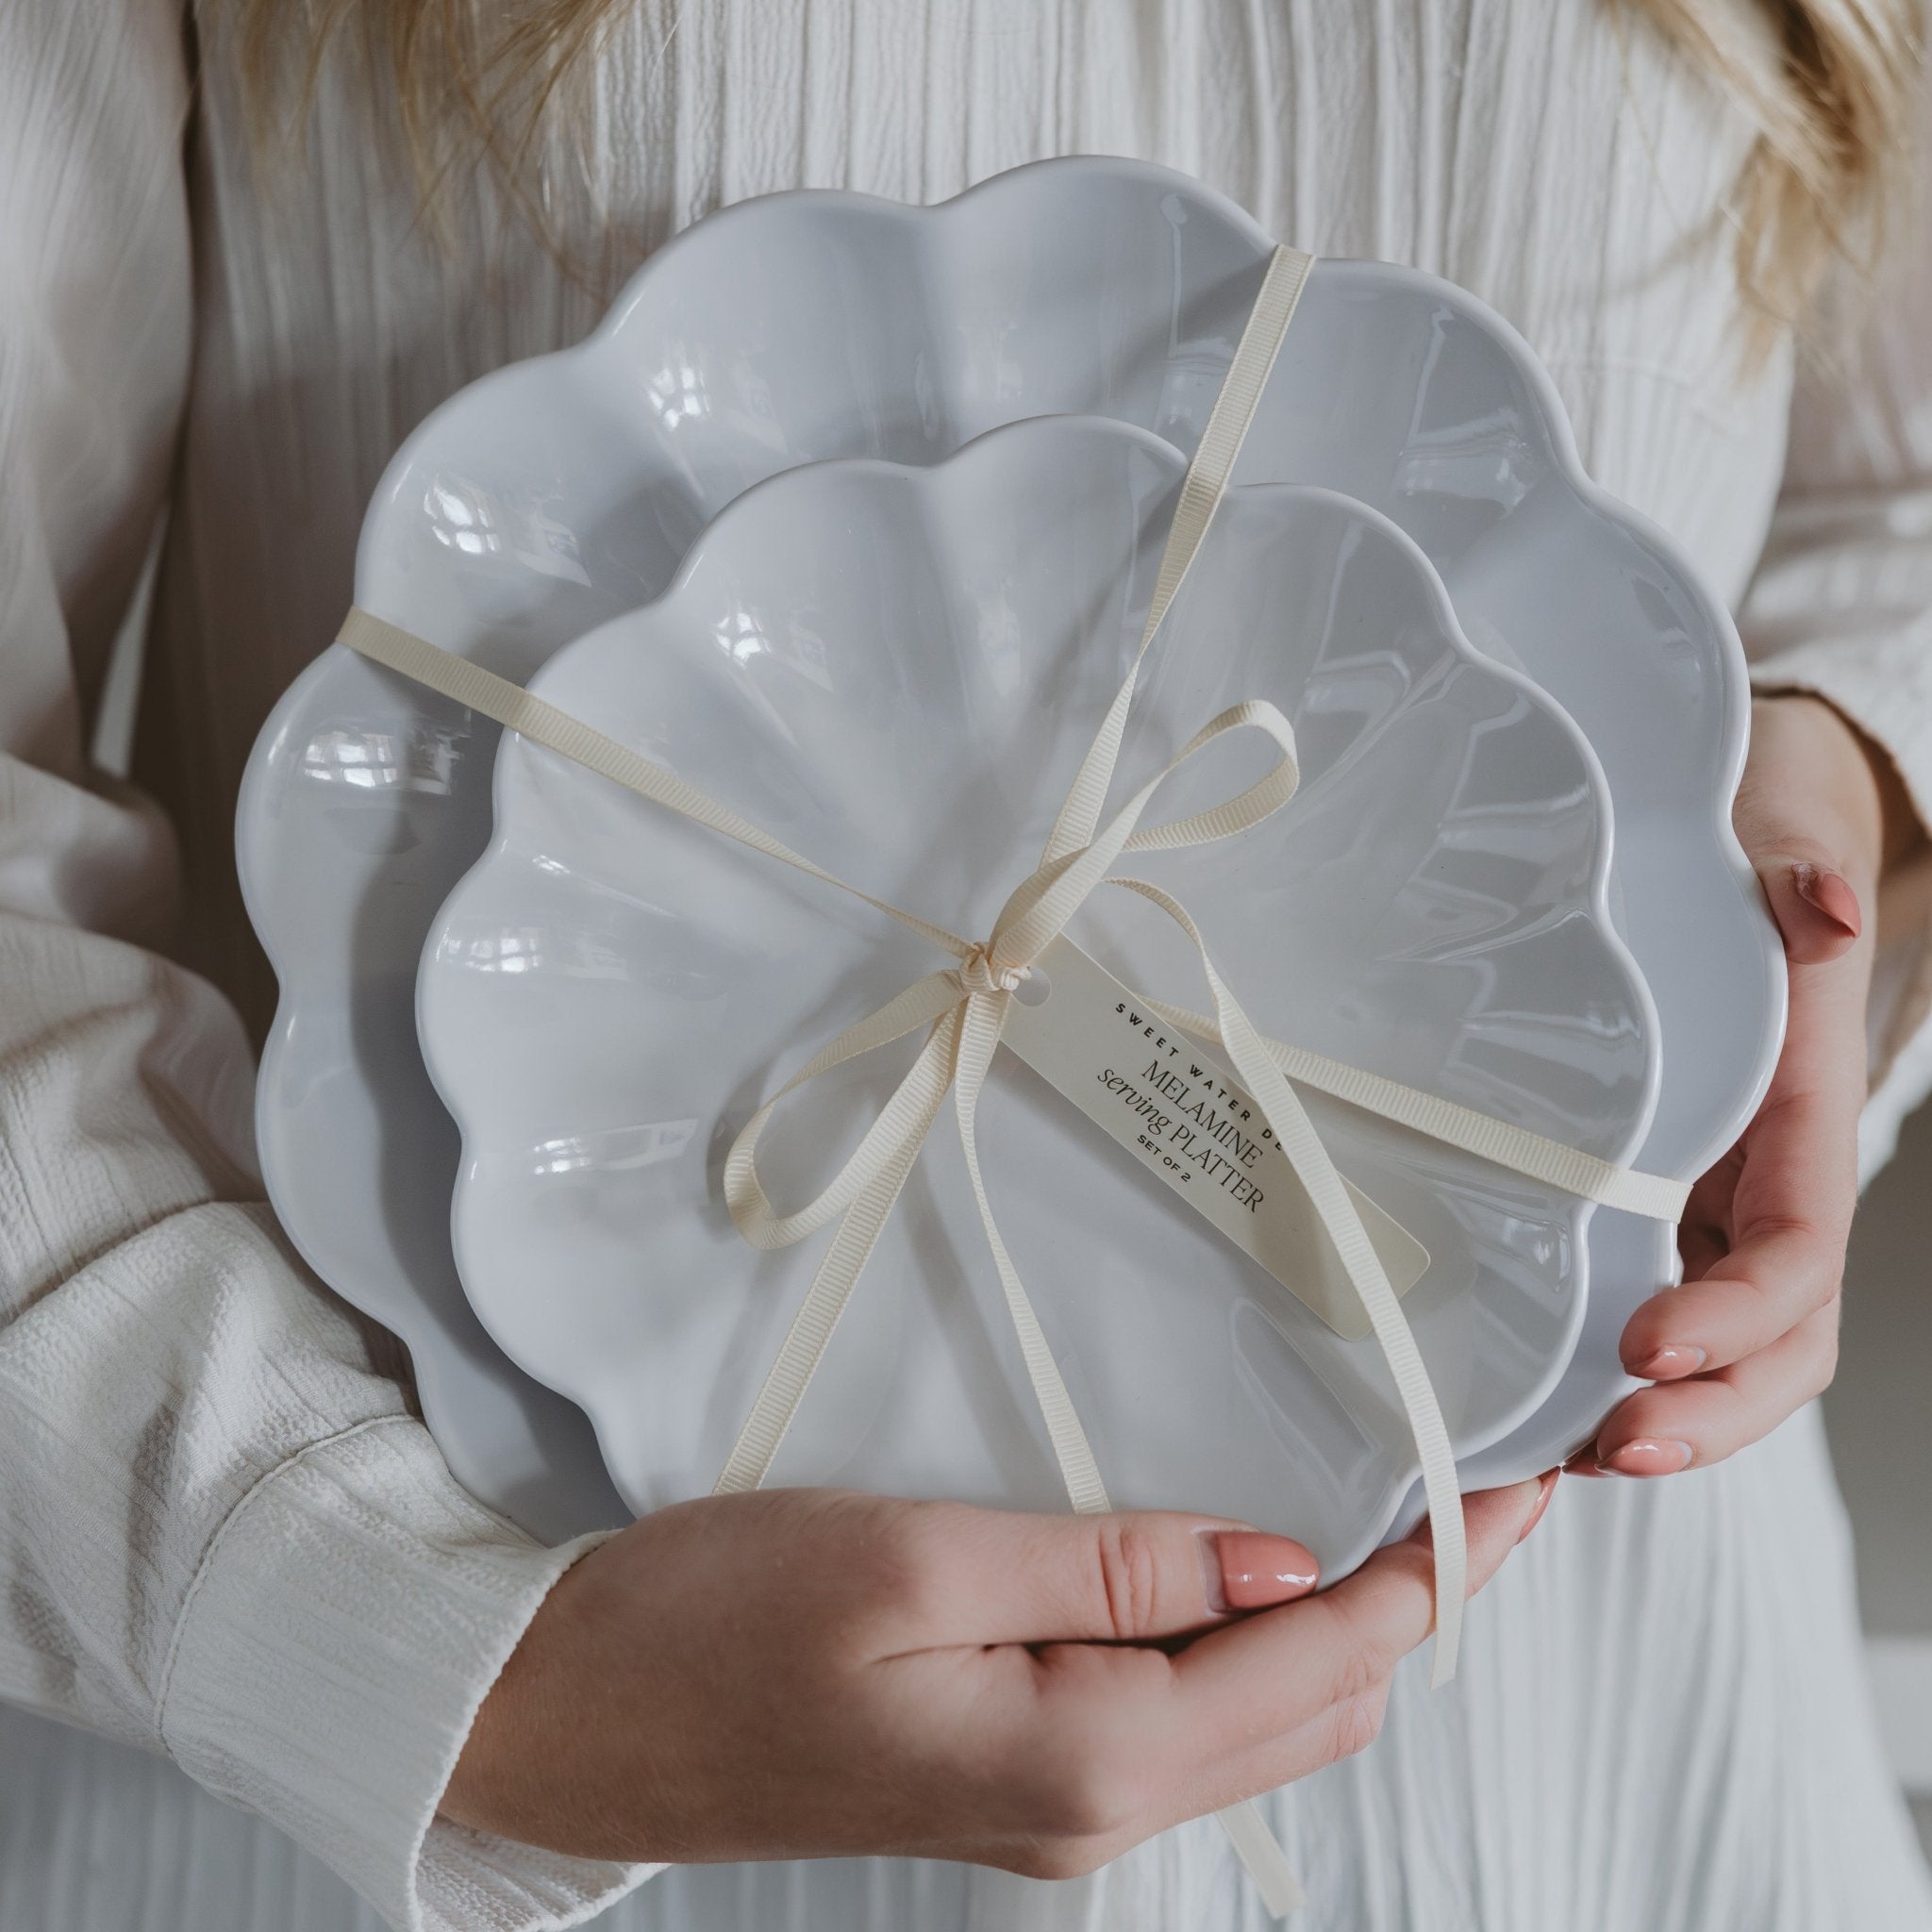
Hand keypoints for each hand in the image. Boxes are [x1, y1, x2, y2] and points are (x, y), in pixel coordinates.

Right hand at [441, 1477, 1551, 1873]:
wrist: (571, 1719)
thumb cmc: (715, 1621)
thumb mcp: (914, 1559)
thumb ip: (1112, 1567)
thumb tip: (1287, 1566)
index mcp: (1085, 1761)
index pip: (1321, 1667)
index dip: (1431, 1578)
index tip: (1514, 1492)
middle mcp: (1094, 1811)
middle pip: (1316, 1713)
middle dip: (1411, 1603)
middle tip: (1471, 1484)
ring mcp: (1056, 1809)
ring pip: (1261, 1727)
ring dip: (1340, 1628)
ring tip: (1392, 1513)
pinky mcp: (1016, 1779)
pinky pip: (1186, 1724)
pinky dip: (1252, 1650)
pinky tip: (1250, 1572)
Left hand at [1580, 693, 1902, 1477]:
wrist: (1728, 861)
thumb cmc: (1746, 866)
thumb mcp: (1772, 851)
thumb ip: (1800, 880)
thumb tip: (1824, 905)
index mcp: (1797, 1126)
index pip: (1795, 1254)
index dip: (1736, 1315)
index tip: (1652, 1346)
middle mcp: (1758, 1188)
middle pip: (1772, 1344)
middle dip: (1710, 1414)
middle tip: (1610, 1453)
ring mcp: (1703, 1211)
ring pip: (1713, 1353)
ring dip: (1656, 1417)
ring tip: (1562, 1462)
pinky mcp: (1642, 1213)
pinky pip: (1641, 1311)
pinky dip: (1599, 1373)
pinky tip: (1531, 1411)